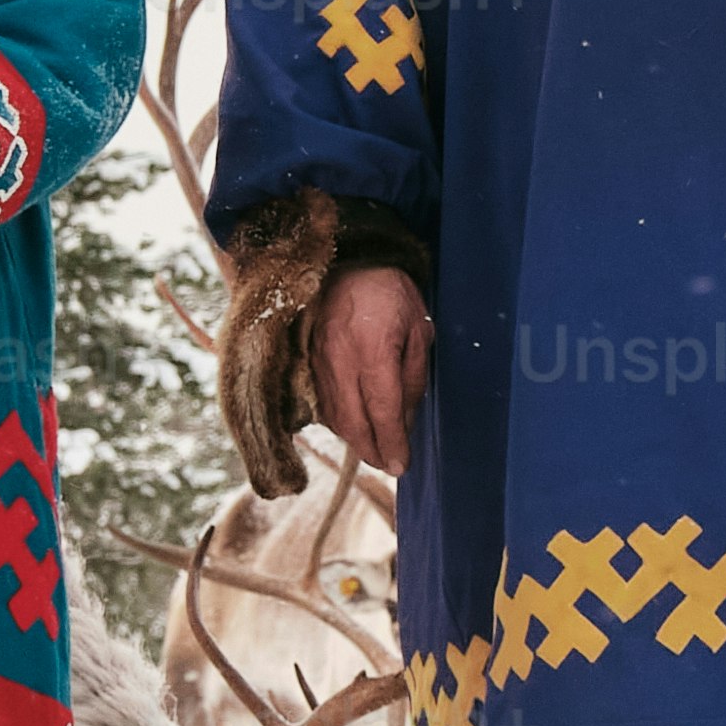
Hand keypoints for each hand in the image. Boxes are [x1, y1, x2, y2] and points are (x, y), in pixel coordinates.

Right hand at [316, 263, 430, 466]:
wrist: (348, 260)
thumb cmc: (391, 293)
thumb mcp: (418, 331)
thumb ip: (412, 378)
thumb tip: (406, 421)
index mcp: (373, 350)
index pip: (383, 411)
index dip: (392, 442)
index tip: (401, 465)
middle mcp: (340, 361)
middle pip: (353, 422)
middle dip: (372, 450)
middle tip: (389, 463)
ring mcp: (318, 362)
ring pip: (334, 417)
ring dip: (354, 439)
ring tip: (374, 448)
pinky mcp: (307, 361)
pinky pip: (321, 403)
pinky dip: (338, 421)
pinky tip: (354, 424)